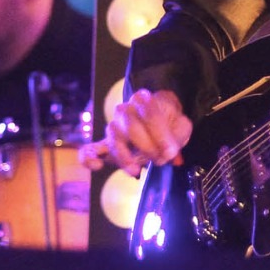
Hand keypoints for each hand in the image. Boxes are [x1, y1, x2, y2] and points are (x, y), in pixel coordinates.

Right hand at [78, 88, 192, 175]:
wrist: (158, 122)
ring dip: (126, 157)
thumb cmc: (169, 122)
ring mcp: (113, 127)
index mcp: (143, 99)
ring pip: (113, 139)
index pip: (149, 112)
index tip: (171, 151)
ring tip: (137, 169)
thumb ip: (178, 134)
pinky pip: (90, 149)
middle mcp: (124, 110)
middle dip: (147, 147)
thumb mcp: (181, 125)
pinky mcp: (105, 145)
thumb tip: (170, 153)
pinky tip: (97, 166)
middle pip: (131, 127)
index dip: (160, 134)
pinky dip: (89, 158)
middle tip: (161, 159)